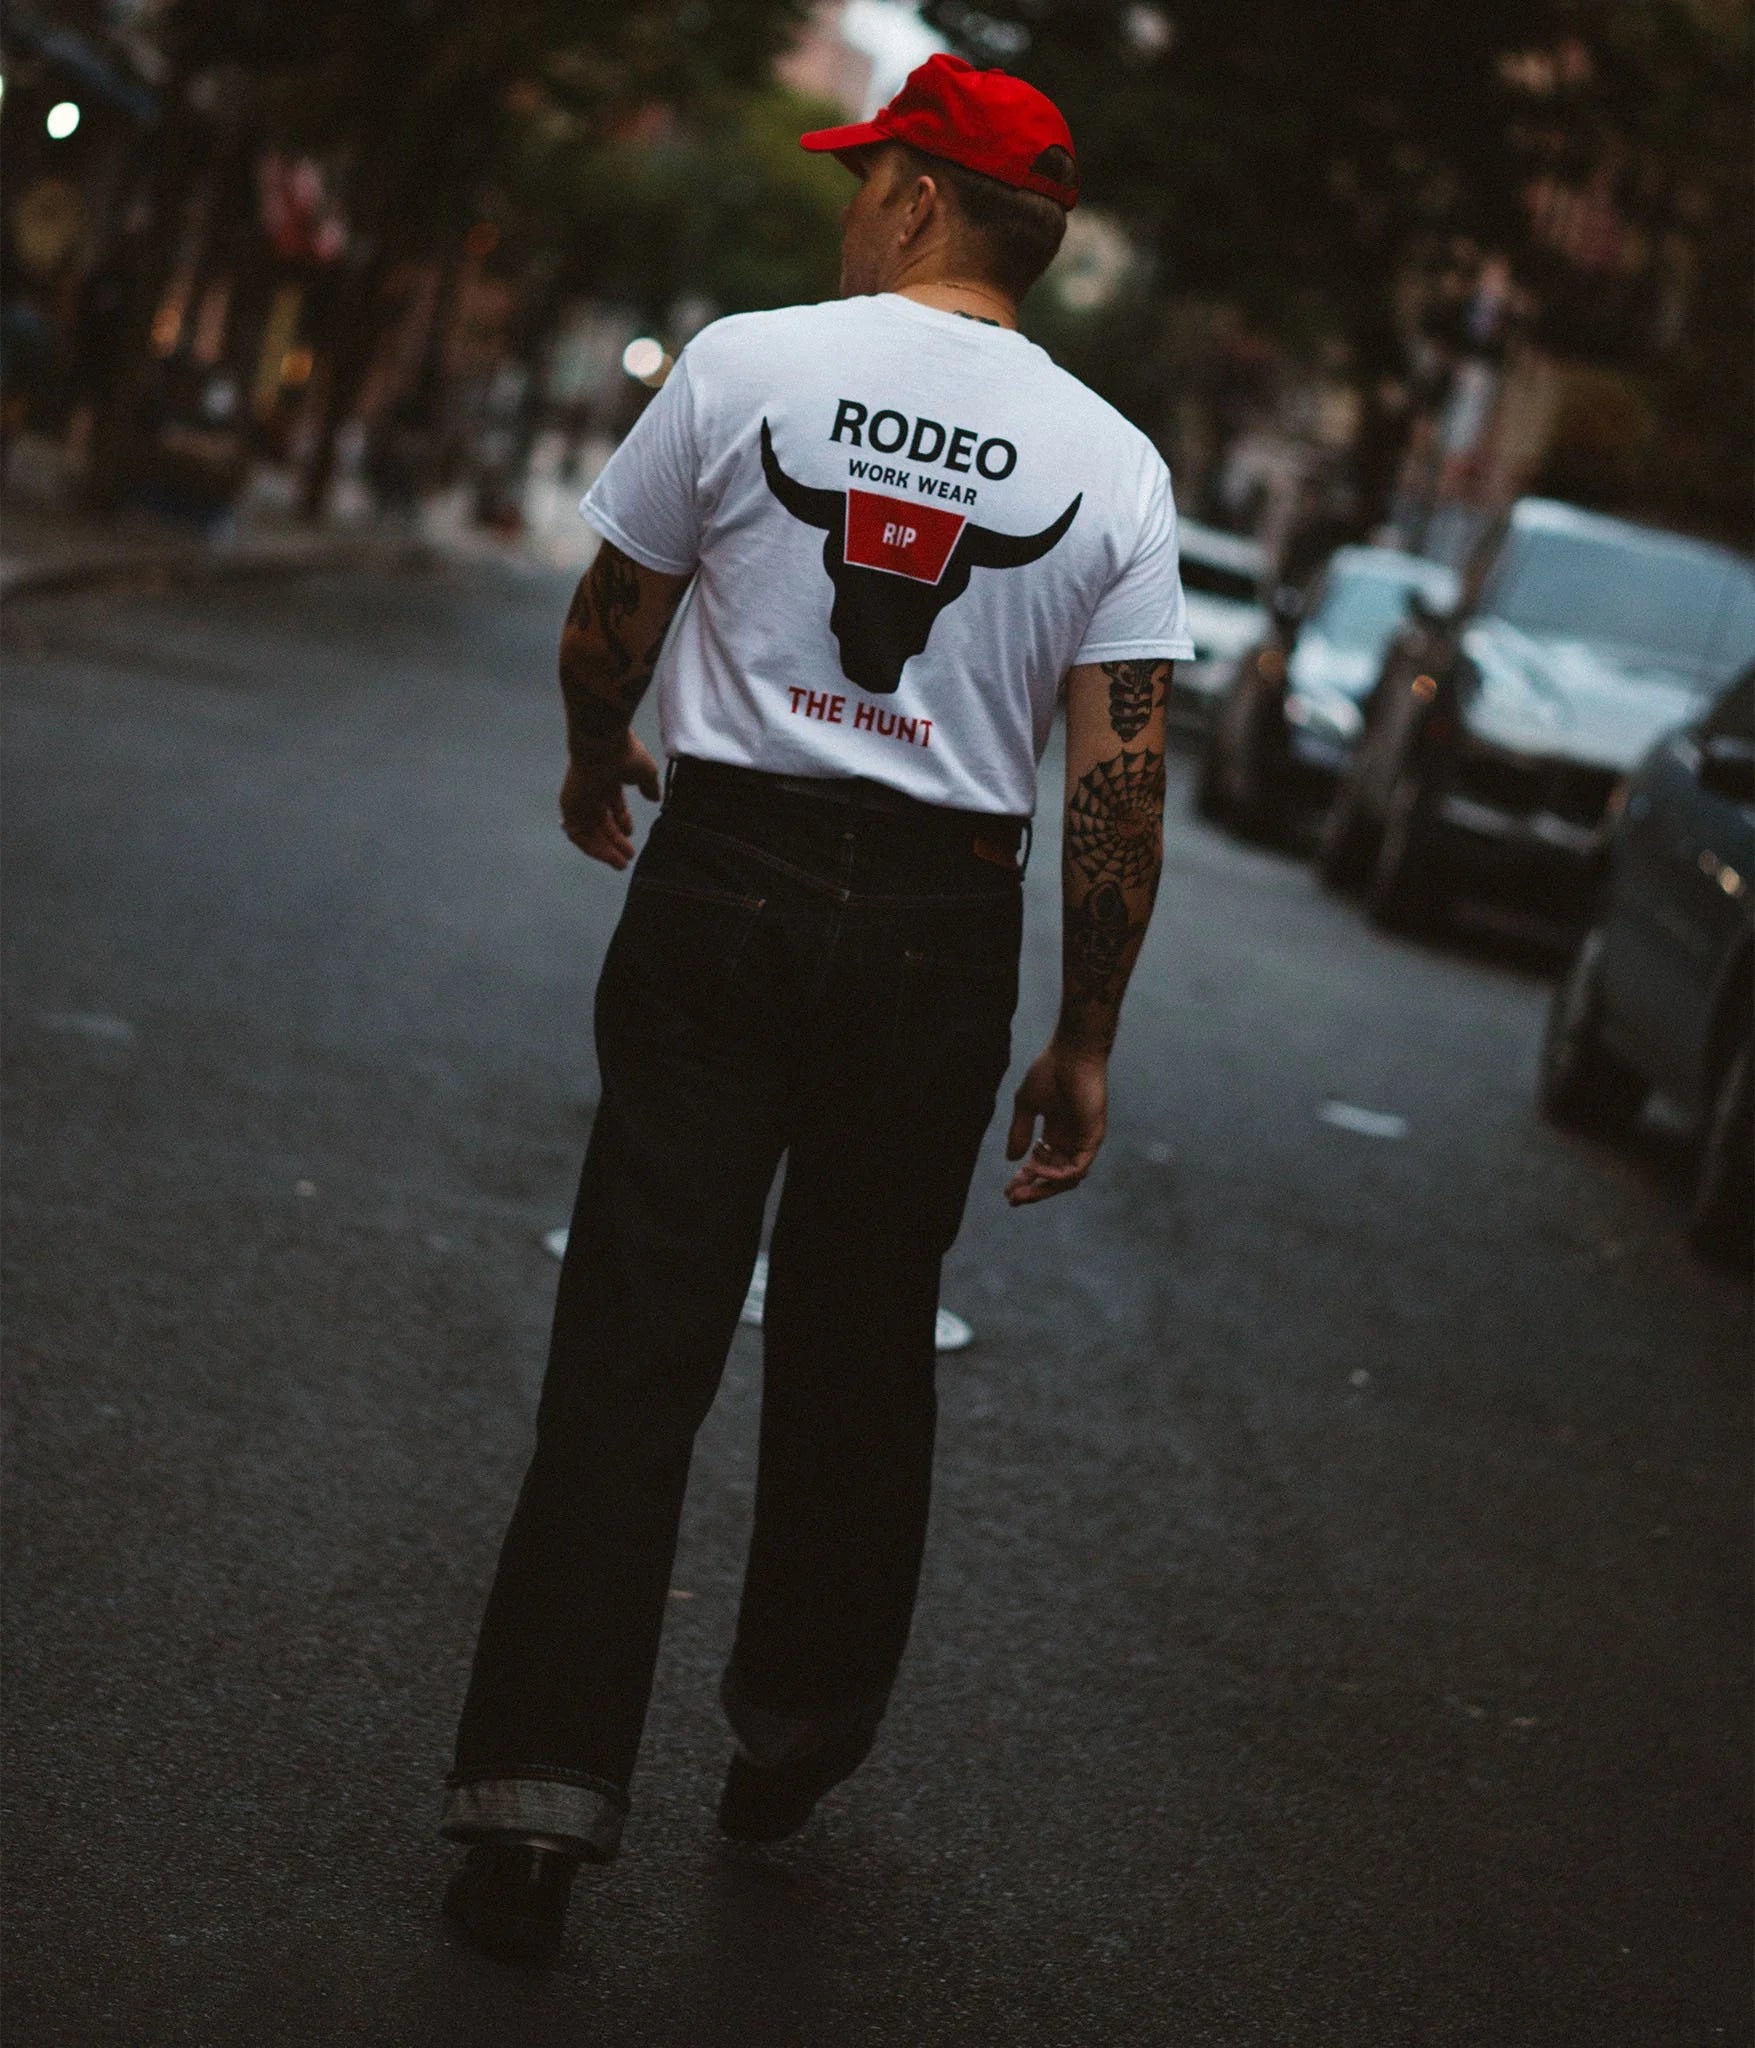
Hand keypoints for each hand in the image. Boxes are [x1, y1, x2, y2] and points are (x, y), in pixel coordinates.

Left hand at [560, 734, 661, 867]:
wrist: (602, 745)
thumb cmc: (625, 754)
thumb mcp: (645, 772)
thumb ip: (648, 787)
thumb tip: (655, 798)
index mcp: (609, 781)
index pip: (612, 807)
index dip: (622, 823)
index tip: (631, 834)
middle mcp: (593, 791)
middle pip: (602, 822)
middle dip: (615, 841)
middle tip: (628, 856)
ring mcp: (580, 800)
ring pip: (591, 831)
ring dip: (605, 849)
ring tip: (620, 863)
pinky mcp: (570, 807)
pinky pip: (578, 834)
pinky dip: (591, 847)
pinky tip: (607, 857)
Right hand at [1004, 1039, 1108, 1205]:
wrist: (1071, 1053)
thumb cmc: (1050, 1071)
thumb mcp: (1027, 1105)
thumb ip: (1020, 1131)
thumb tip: (1012, 1159)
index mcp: (1056, 1133)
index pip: (1042, 1165)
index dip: (1025, 1179)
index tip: (1008, 1190)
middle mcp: (1071, 1141)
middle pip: (1054, 1178)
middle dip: (1033, 1190)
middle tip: (1012, 1198)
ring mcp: (1083, 1141)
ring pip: (1067, 1179)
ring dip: (1043, 1187)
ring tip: (1021, 1190)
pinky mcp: (1093, 1138)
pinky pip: (1077, 1168)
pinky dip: (1057, 1175)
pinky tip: (1036, 1169)